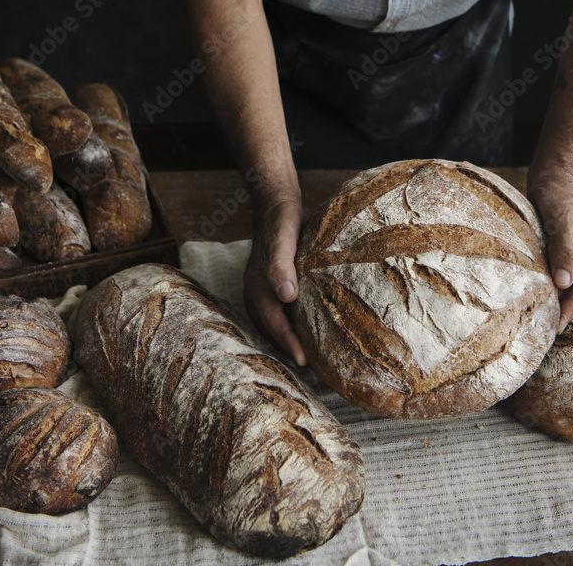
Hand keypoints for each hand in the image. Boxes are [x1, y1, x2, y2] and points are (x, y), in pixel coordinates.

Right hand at [242, 197, 307, 365]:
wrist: (278, 205)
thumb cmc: (280, 221)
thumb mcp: (282, 238)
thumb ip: (281, 265)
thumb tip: (286, 295)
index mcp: (256, 285)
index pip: (273, 320)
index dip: (288, 341)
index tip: (304, 359)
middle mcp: (259, 292)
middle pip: (274, 327)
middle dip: (291, 347)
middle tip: (315, 366)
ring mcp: (269, 290)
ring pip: (279, 322)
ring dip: (294, 338)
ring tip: (316, 356)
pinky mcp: (280, 286)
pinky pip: (287, 311)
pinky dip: (298, 323)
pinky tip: (314, 329)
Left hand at [529, 177, 572, 332]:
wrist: (551, 180)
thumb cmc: (557, 195)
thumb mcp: (560, 221)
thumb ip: (564, 250)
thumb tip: (564, 282)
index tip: (558, 323)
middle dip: (568, 307)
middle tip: (548, 327)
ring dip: (562, 300)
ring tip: (545, 318)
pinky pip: (569, 277)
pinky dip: (558, 288)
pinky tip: (546, 299)